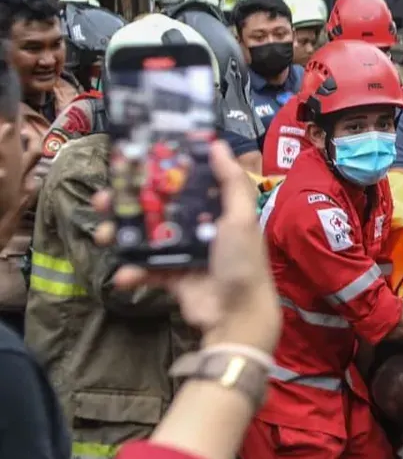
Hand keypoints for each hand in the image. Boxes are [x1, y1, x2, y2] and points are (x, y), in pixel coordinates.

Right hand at [93, 141, 280, 353]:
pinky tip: (124, 275)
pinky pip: (146, 270)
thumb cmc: (243, 262)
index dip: (161, 173)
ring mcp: (184, 253)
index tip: (134, 162)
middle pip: (158, 208)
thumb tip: (217, 144)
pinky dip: (132, 272)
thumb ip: (231, 182)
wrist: (237, 315)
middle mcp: (200, 228)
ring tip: (102, 234)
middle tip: (103, 198)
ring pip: (145, 238)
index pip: (186, 184)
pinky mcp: (173, 279)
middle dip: (128, 203)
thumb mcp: (241, 217)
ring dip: (121, 235)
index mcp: (217, 210)